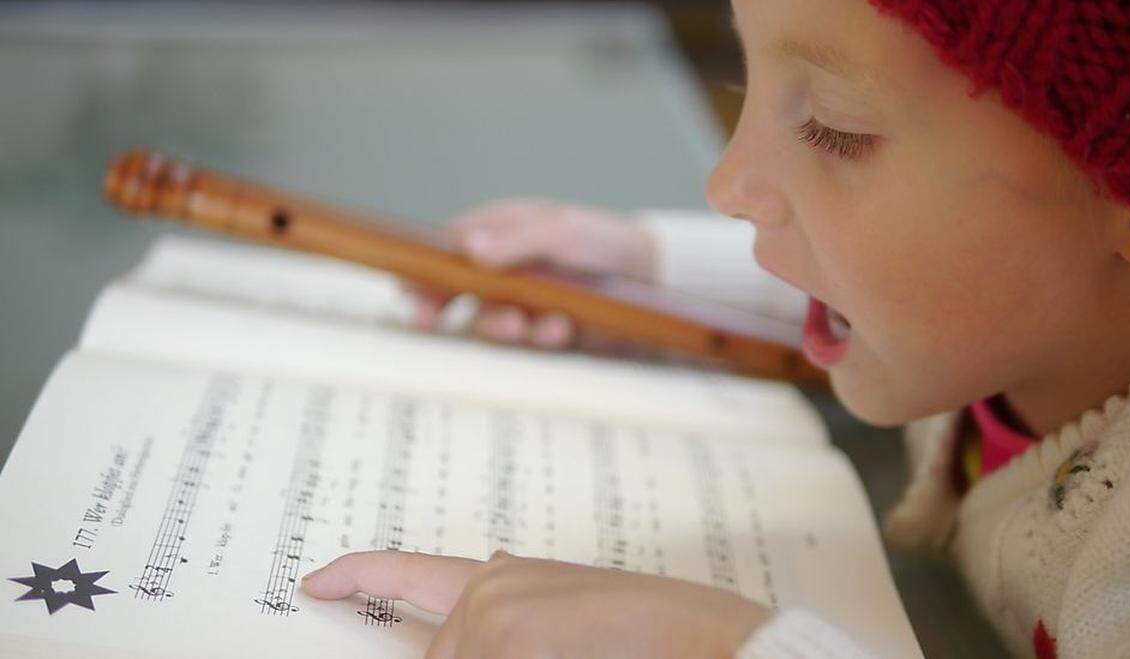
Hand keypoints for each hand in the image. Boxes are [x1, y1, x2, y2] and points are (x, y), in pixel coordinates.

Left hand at [301, 549, 771, 658]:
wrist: (718, 643)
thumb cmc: (656, 641)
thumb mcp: (569, 618)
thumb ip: (515, 612)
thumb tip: (482, 590)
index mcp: (507, 584)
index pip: (413, 573)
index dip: (359, 576)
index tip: (316, 582)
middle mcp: (491, 590)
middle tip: (555, 654)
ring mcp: (493, 611)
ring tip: (578, 653)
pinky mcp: (502, 631)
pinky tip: (561, 654)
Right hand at [413, 198, 657, 348]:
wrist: (657, 275)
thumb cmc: (605, 241)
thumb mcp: (560, 230)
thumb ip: (516, 240)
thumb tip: (468, 250)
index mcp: (501, 234)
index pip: (448, 251)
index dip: (423, 270)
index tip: (408, 289)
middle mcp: (505, 272)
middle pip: (454, 293)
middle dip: (441, 308)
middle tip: (432, 319)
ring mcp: (524, 303)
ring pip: (487, 322)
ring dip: (497, 326)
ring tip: (522, 324)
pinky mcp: (546, 331)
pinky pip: (526, 342)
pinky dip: (539, 337)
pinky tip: (560, 328)